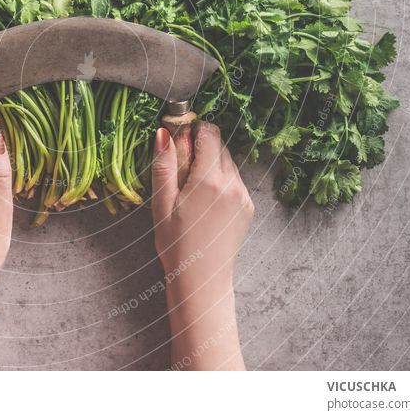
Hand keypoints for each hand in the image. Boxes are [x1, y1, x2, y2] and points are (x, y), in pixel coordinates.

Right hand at [151, 121, 253, 369]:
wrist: (201, 280)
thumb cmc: (176, 244)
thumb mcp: (161, 204)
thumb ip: (164, 165)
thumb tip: (164, 132)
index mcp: (209, 180)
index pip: (209, 134)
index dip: (193, 131)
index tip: (179, 141)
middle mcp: (232, 184)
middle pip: (220, 146)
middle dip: (200, 149)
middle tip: (180, 171)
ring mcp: (243, 196)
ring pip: (228, 162)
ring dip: (210, 164)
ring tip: (191, 190)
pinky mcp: (248, 207)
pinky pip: (234, 180)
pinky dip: (220, 180)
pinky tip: (204, 202)